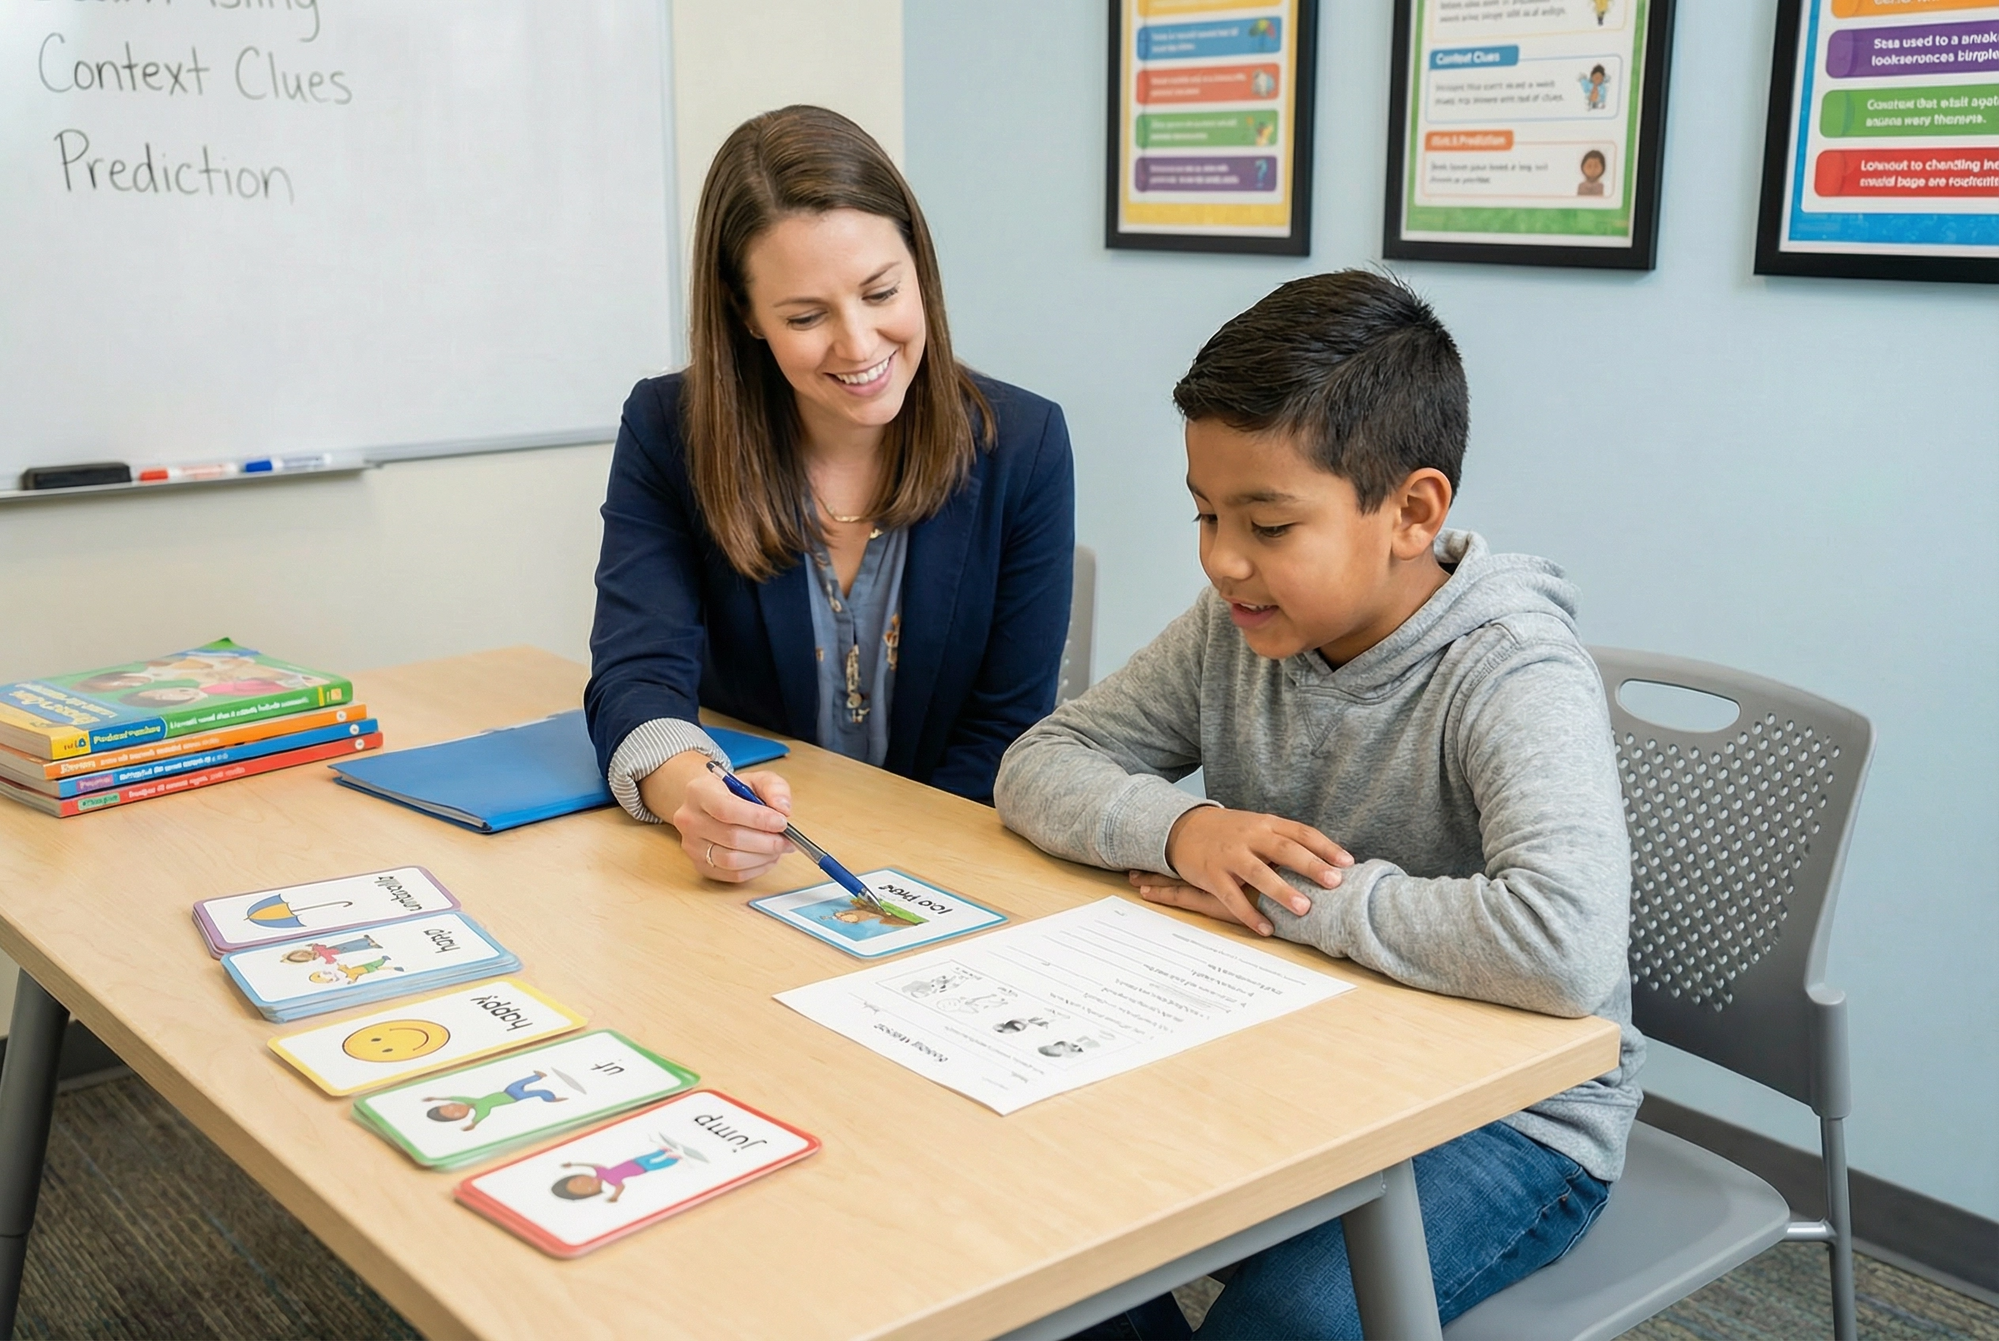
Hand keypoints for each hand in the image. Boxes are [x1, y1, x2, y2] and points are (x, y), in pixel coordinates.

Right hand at [638, 751, 793, 882]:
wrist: (710, 804)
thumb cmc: (734, 792)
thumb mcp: (756, 779)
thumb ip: (774, 788)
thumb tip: (783, 808)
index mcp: (699, 791)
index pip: (726, 809)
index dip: (758, 819)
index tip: (782, 822)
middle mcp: (689, 819)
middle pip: (731, 837)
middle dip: (766, 841)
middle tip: (787, 839)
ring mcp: (692, 845)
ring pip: (731, 860)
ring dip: (762, 857)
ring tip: (778, 848)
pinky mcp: (700, 865)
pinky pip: (731, 875)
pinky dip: (756, 869)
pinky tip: (767, 858)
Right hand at [1158, 806, 1352, 935]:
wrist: (1184, 827)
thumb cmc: (1230, 832)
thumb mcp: (1258, 827)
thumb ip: (1286, 842)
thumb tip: (1327, 864)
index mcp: (1266, 823)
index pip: (1301, 832)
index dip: (1325, 846)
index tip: (1347, 863)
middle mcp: (1249, 836)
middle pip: (1284, 849)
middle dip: (1310, 866)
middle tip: (1334, 882)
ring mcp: (1229, 855)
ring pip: (1258, 872)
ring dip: (1281, 890)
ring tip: (1304, 908)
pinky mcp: (1211, 874)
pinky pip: (1231, 897)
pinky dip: (1249, 914)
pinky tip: (1266, 928)